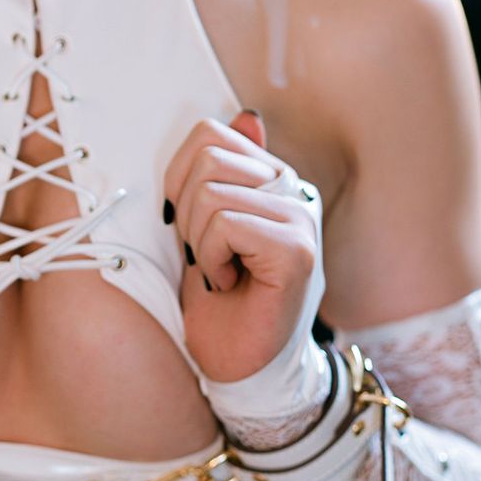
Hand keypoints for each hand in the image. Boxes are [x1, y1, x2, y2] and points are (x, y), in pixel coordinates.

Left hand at [163, 109, 321, 384]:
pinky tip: (230, 284)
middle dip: (186, 214)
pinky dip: (211, 260)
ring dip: (198, 243)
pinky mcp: (297, 249)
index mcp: (273, 177)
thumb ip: (221, 173)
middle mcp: (295, 190)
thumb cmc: (219, 298)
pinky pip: (226, 226)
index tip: (187, 225)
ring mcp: (301, 218)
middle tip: (206, 255)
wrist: (237, 362)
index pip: (210, 134)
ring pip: (211, 195)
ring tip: (220, 270)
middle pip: (207, 159)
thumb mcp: (205, 227)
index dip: (178, 178)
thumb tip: (246, 117)